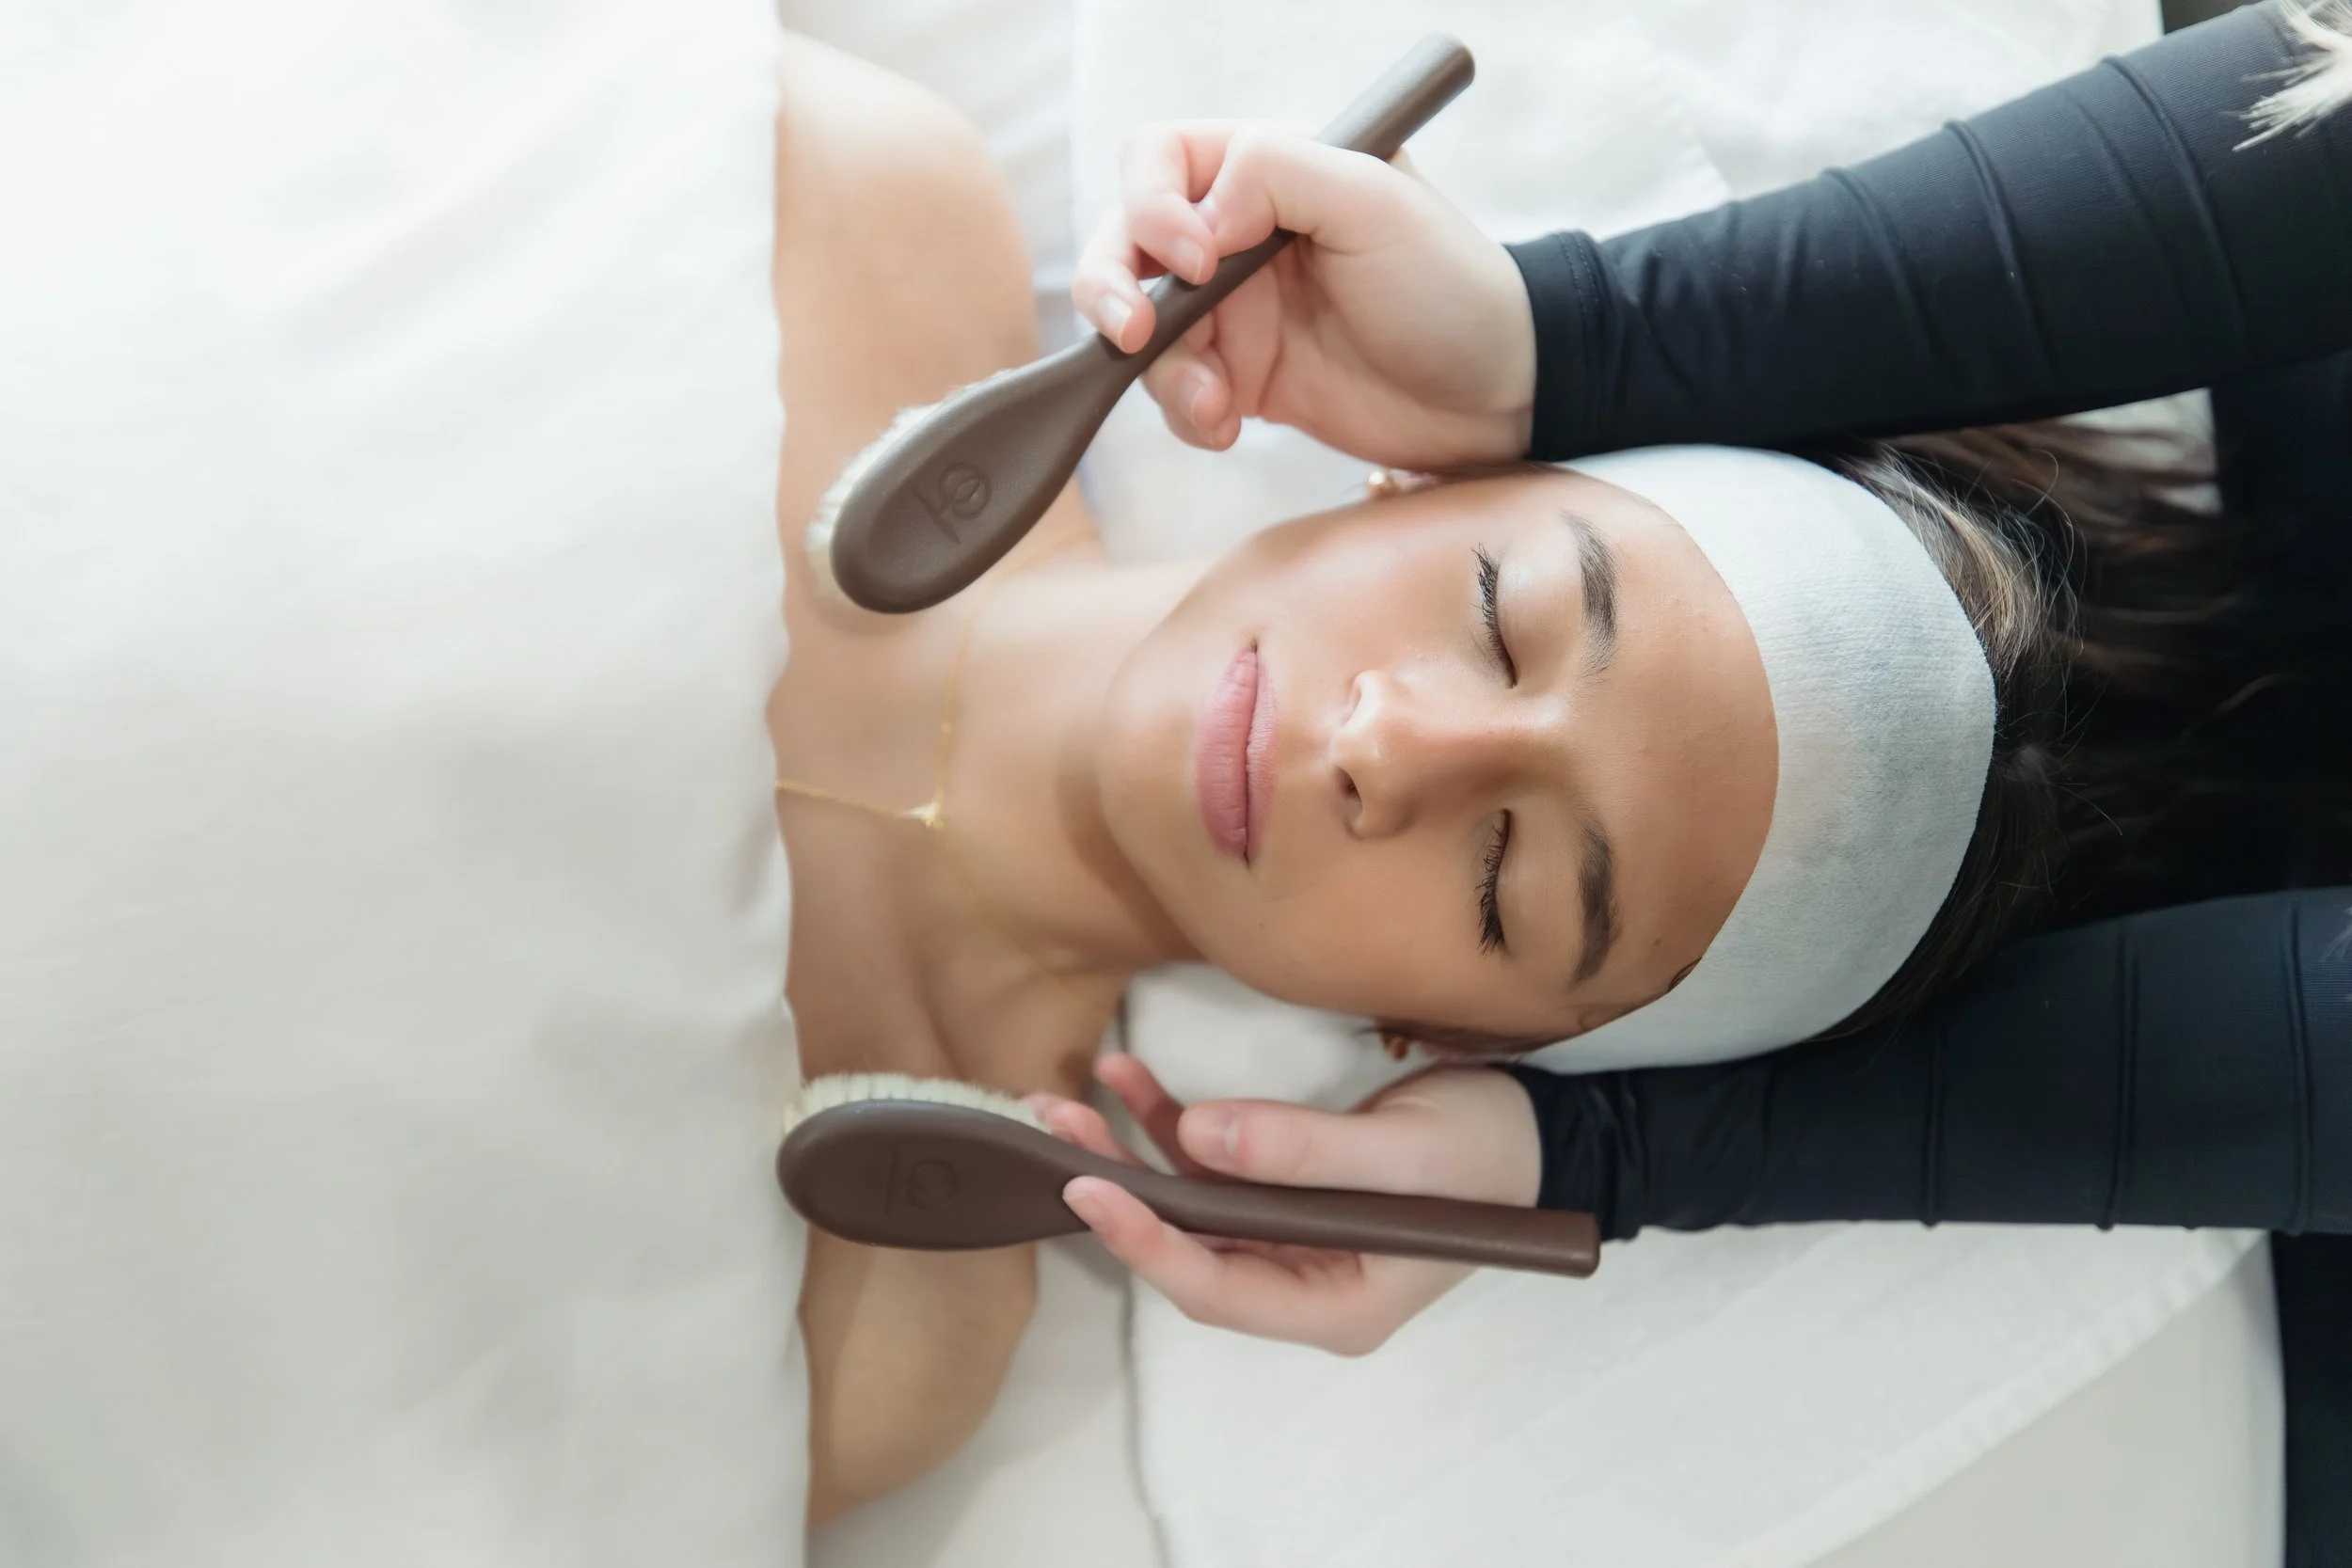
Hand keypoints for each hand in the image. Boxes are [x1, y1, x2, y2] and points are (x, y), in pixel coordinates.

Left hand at [1028, 1054, 1542, 1355]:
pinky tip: (1130, 1078)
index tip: (1087, 1191)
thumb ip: (1304, 1151)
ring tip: (1073, 1096)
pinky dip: (1172, 1123)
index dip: (1145, 1243)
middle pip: (1189, 1250)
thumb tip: (1198, 1138)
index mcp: (1334, 1306)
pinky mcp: (1290, 1190)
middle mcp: (1302, 1281)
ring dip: (1133, 1151)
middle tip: (1055, 1134)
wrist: (1543, 1131)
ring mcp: (1292, 1237)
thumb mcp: (1403, 1154)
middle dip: (1121, 1192)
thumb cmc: (1486, 1152)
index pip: (1216, 1289)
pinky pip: (1216, 1164)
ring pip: (1191, 1205)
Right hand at [1072, 120, 1536, 470]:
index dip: (1153, 206)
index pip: (1161, 160)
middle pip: (1126, 243)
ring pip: (1142, 328)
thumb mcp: (1375, 203)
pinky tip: (1228, 427)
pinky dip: (1186, 414)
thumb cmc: (1454, 286)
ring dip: (1161, 370)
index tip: (1198, 260)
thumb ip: (1278, 175)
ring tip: (1215, 404)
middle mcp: (1239, 234)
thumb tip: (1197, 215)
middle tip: (1138, 335)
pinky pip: (1175, 392)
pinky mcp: (1243, 378)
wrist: (1499, 394)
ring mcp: (1237, 310)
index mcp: (1269, 169)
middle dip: (1113, 288)